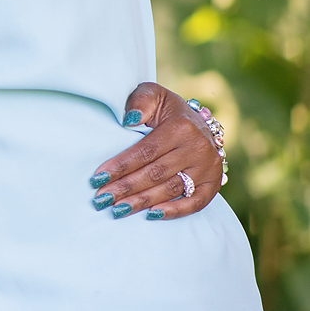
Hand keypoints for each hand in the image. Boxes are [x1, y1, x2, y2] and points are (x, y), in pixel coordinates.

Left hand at [89, 82, 223, 220]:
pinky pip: (194, 203)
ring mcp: (208, 167)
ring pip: (171, 190)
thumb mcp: (153, 95)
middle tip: (101, 199)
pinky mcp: (213, 183)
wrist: (197, 122)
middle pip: (155, 173)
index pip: (145, 152)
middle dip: (125, 188)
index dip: (120, 166)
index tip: (98, 178)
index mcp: (181, 127)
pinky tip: (150, 215)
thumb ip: (140, 102)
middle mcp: (198, 148)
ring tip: (117, 209)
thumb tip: (129, 120)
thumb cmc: (166, 110)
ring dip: (141, 202)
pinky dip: (173, 211)